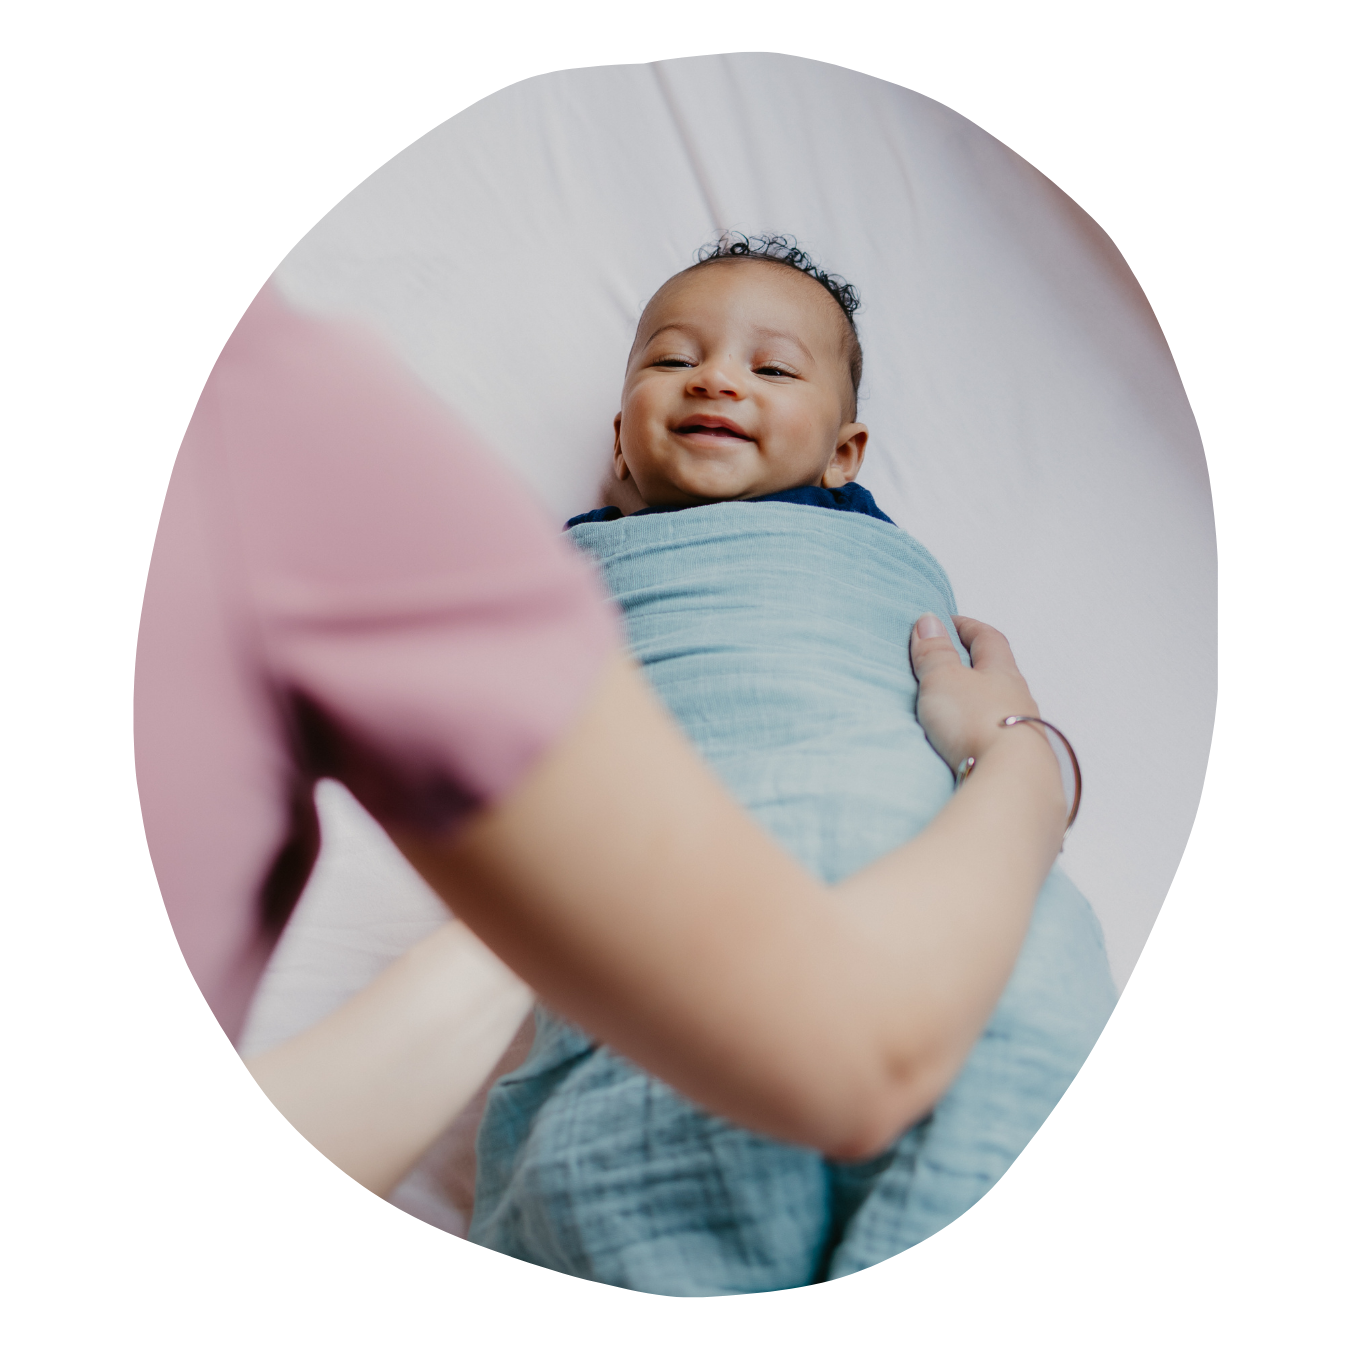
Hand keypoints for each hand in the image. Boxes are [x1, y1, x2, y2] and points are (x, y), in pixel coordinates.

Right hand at [909, 614, 1043, 776]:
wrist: (1012, 778)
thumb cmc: (976, 721)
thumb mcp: (944, 679)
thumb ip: (935, 652)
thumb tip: (929, 620)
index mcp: (1003, 671)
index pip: (989, 639)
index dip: (969, 628)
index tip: (950, 622)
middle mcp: (1019, 698)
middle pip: (1000, 673)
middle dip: (978, 665)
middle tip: (954, 662)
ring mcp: (1023, 731)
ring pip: (1002, 707)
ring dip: (981, 703)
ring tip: (957, 707)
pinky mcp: (1019, 760)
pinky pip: (999, 737)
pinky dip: (984, 733)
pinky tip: (970, 742)